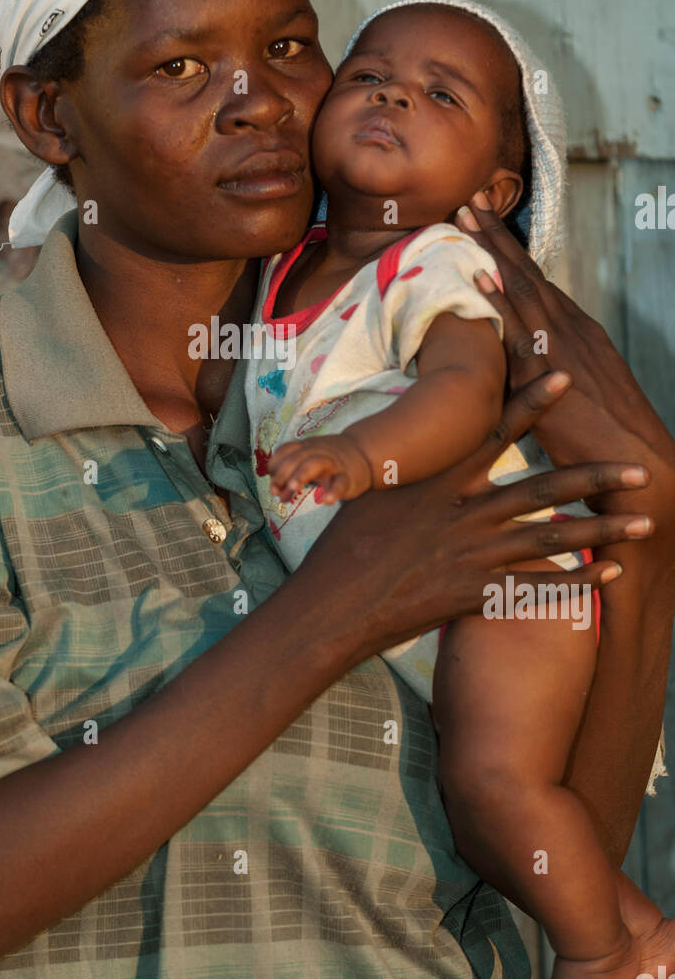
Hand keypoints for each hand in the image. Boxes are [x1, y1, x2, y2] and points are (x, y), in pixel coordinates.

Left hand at [268, 435, 373, 503]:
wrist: (364, 453)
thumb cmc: (329, 462)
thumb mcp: (309, 464)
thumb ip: (292, 478)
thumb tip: (278, 495)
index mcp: (306, 447)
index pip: (285, 451)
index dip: (274, 466)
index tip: (273, 484)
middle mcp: (318, 452)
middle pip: (297, 458)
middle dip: (283, 474)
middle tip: (275, 491)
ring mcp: (333, 464)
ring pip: (316, 463)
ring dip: (302, 474)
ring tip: (292, 487)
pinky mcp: (348, 477)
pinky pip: (341, 482)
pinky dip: (334, 491)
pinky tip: (326, 501)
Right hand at [291, 369, 654, 668]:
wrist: (335, 603)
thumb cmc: (348, 546)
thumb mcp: (374, 494)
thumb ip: (408, 471)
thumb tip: (417, 446)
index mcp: (442, 482)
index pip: (496, 433)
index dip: (532, 401)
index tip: (566, 375)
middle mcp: (465, 514)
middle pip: (543, 489)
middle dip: (595, 477)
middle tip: (640, 470)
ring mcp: (474, 555)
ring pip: (552, 538)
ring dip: (603, 530)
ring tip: (645, 522)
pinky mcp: (475, 594)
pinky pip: (536, 589)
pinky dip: (577, 583)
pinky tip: (610, 574)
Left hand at [455, 192, 674, 516]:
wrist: (640, 466)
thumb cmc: (604, 440)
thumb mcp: (574, 391)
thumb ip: (543, 371)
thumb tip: (510, 366)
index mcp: (578, 330)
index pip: (537, 282)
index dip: (508, 252)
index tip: (483, 224)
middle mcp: (572, 329)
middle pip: (527, 273)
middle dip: (495, 236)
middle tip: (467, 201)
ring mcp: (563, 348)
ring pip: (521, 288)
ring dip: (490, 251)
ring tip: (464, 218)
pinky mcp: (553, 376)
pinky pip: (520, 331)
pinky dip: (498, 302)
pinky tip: (477, 278)